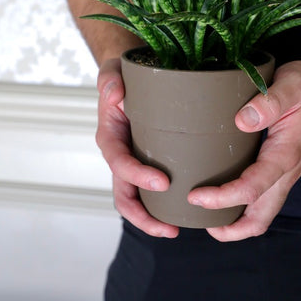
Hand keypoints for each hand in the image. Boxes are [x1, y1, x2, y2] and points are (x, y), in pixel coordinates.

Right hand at [95, 58, 178, 237]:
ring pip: (139, 200)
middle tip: (170, 229)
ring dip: (155, 219)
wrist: (132, 76)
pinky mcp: (152, 162)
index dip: (137, 177)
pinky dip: (168, 203)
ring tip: (179, 229)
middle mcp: (121, 155)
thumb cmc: (123, 74)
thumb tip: (114, 95)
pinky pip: (156, 189)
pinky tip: (191, 209)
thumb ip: (110, 79)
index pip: (119, 164)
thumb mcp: (114, 70)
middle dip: (144, 217)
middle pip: (125, 196)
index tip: (162, 183)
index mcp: (110, 138)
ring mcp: (136, 162)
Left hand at [187, 57, 300, 241]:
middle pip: (260, 217)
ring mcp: (283, 172)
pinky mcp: (278, 166)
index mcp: (286, 154)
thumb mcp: (291, 85)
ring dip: (235, 221)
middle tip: (199, 217)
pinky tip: (221, 193)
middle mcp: (286, 170)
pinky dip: (241, 205)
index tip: (197, 196)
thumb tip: (241, 121)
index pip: (252, 188)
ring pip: (261, 212)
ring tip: (205, 214)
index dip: (223, 198)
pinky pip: (261, 196)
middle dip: (230, 228)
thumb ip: (269, 102)